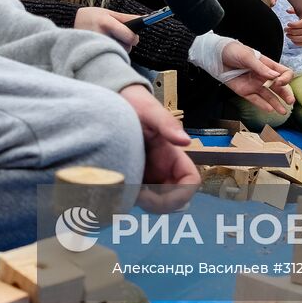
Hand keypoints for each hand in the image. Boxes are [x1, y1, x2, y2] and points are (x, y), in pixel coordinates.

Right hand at [74, 7, 139, 51]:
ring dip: (118, 48)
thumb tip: (146, 18)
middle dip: (126, 43)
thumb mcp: (109, 13)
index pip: (129, 36)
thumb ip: (127, 18)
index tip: (134, 37)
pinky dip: (110, 53)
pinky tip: (103, 47)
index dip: (134, 37)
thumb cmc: (92, 16)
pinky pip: (110, 57)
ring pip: (118, 53)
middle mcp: (101, 36)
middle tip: (117, 36)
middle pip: (126, 47)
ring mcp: (97, 47)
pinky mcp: (93, 55)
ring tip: (107, 39)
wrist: (69, 23)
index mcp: (106, 23)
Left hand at [120, 84, 198, 211]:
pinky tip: (114, 189)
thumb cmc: (134, 102)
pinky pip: (135, 197)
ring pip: (153, 202)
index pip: (190, 182)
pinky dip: (127, 198)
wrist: (111, 98)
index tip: (157, 193)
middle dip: (156, 204)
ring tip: (122, 190)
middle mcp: (163, 169)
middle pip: (172, 199)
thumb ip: (166, 124)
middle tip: (135, 195)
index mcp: (172, 156)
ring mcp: (147, 175)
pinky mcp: (131, 177)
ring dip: (141, 203)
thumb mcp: (149, 111)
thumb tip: (185, 141)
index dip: (181, 194)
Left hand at [219, 41, 294, 114]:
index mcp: (267, 65)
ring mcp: (255, 84)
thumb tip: (275, 75)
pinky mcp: (245, 91)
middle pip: (279, 87)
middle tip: (290, 101)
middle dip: (286, 94)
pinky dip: (262, 105)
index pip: (283, 73)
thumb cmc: (233, 51)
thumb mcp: (247, 56)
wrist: (216, 57)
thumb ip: (260, 67)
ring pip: (269, 96)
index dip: (285, 78)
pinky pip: (255, 100)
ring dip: (277, 103)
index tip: (279, 81)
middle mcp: (263, 76)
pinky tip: (270, 109)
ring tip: (283, 111)